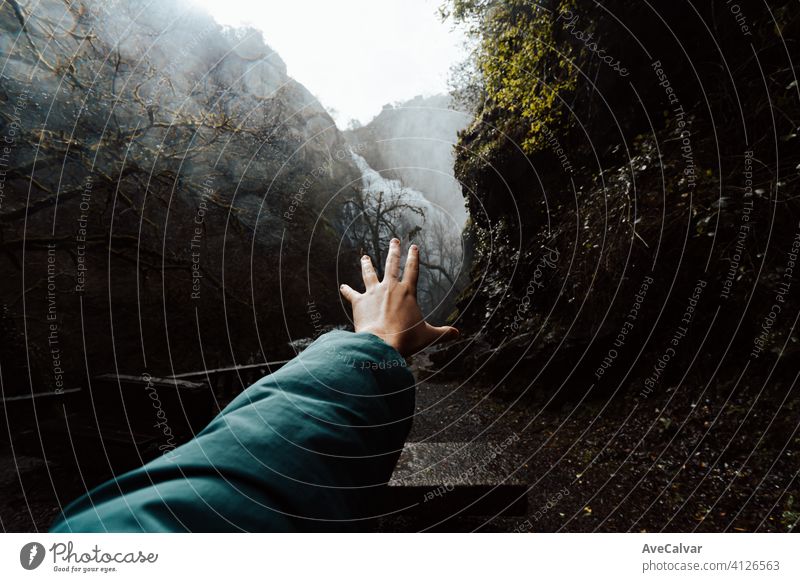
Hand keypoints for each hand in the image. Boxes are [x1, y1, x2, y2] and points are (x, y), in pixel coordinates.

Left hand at [339, 239, 458, 356]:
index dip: (414, 257)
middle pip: (392, 264)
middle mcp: (390, 287)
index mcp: (407, 292)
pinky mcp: (359, 302)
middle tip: (394, 241)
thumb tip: (457, 334)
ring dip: (367, 265)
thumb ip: (443, 333)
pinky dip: (346, 290)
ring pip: (369, 274)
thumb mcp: (428, 335)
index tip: (414, 247)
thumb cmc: (406, 339)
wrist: (382, 343)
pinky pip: (351, 294)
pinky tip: (342, 287)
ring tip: (364, 257)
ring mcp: (373, 293)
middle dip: (394, 251)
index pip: (413, 270)